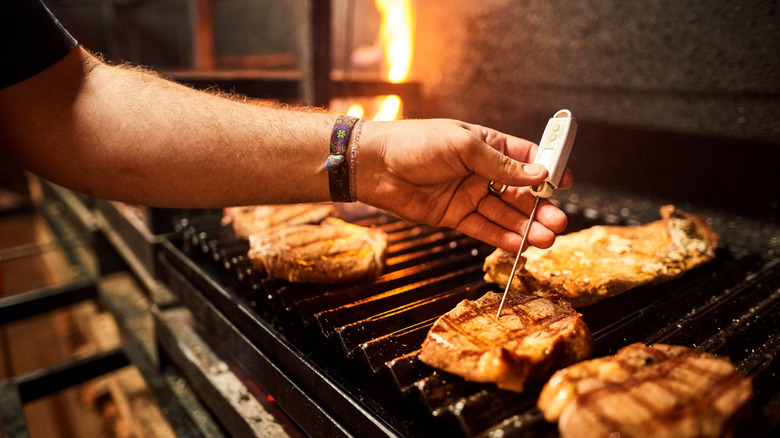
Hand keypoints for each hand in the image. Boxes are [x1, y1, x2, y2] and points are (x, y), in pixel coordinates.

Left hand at [357, 119, 571, 251]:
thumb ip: (501, 164)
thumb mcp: (463, 146)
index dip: (548, 169)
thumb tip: (539, 173)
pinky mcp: (455, 216)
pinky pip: (484, 229)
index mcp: (487, 145)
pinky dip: (502, 238)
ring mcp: (469, 195)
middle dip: (540, 208)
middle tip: (558, 222)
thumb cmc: (415, 144)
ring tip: (546, 239)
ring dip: (526, 227)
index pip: (527, 157)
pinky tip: (520, 245)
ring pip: (505, 214)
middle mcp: (482, 171)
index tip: (565, 182)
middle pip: (520, 193)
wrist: (375, 166)